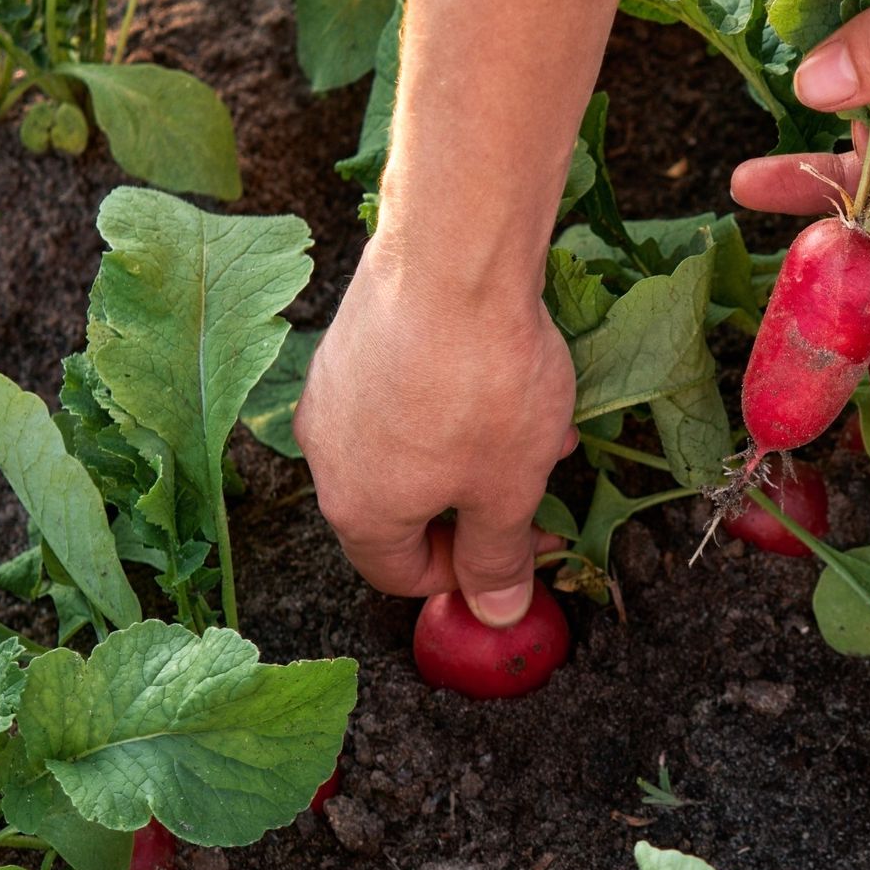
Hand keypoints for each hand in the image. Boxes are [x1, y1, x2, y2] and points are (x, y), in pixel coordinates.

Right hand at [293, 232, 577, 624]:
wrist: (453, 257)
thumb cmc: (482, 385)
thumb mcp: (508, 490)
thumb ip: (498, 559)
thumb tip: (495, 613)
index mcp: (358, 508)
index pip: (398, 574)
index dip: (465, 577)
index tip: (518, 554)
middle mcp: (328, 454)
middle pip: (403, 510)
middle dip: (479, 507)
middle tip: (539, 491)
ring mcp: (333, 390)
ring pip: (411, 447)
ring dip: (477, 453)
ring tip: (541, 428)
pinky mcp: (351, 338)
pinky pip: (404, 394)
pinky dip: (454, 402)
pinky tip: (510, 377)